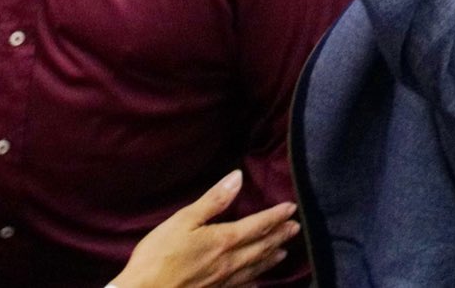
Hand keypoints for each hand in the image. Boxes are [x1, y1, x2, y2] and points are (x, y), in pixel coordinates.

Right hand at [112, 171, 299, 287]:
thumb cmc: (159, 255)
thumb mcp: (183, 220)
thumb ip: (213, 201)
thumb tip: (237, 178)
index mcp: (223, 240)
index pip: (257, 226)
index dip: (275, 216)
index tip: (291, 208)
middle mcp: (229, 262)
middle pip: (261, 247)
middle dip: (279, 236)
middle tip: (295, 228)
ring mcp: (223, 281)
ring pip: (254, 268)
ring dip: (271, 258)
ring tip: (284, 252)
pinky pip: (241, 287)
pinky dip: (253, 282)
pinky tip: (257, 283)